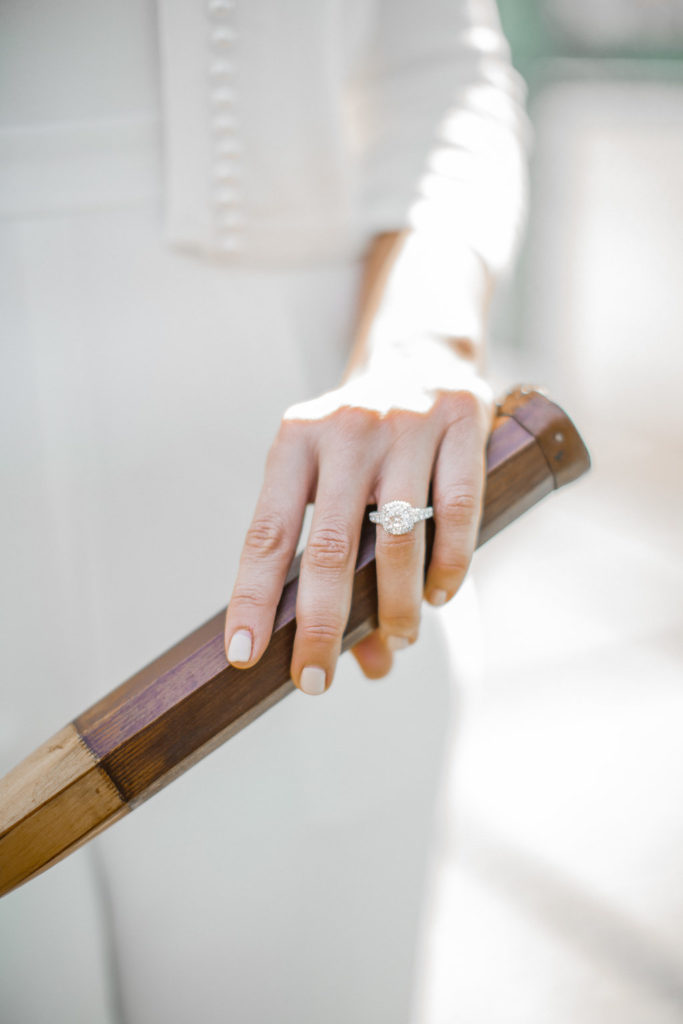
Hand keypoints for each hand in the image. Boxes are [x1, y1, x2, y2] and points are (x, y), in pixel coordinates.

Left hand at [223, 336, 492, 693]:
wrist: (420, 357)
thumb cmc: (363, 444)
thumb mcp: (331, 483)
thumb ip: (339, 565)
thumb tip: (366, 662)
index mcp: (294, 441)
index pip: (266, 533)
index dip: (252, 598)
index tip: (243, 655)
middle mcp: (343, 430)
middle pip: (329, 546)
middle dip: (321, 626)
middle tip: (315, 682)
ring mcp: (404, 423)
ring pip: (397, 535)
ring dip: (396, 606)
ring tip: (399, 641)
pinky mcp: (460, 421)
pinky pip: (457, 510)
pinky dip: (450, 565)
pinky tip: (441, 598)